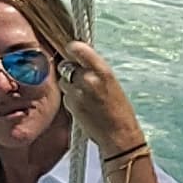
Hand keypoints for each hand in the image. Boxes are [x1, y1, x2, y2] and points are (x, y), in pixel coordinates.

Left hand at [58, 39, 144, 154]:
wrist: (119, 134)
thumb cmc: (119, 110)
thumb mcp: (111, 83)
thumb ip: (94, 70)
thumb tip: (79, 59)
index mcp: (103, 70)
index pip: (78, 48)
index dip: (72, 49)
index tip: (71, 50)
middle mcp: (88, 78)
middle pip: (66, 65)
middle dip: (69, 70)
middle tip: (80, 79)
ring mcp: (78, 92)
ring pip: (63, 80)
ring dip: (69, 86)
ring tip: (84, 96)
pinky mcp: (71, 105)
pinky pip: (65, 96)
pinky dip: (71, 99)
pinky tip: (83, 106)